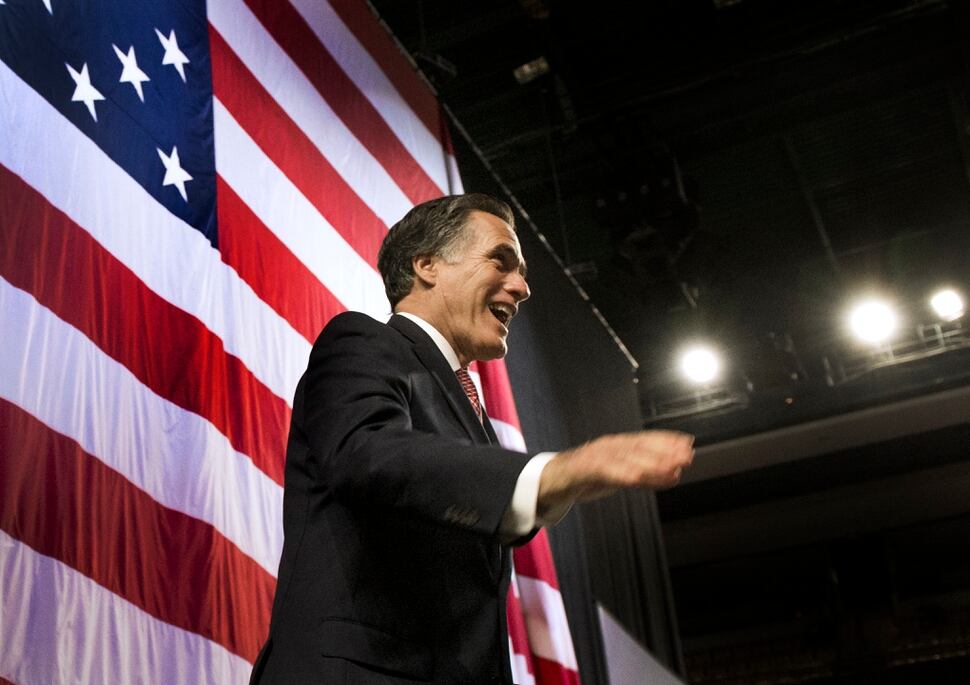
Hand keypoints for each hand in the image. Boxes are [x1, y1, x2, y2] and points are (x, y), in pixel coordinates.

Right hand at [537, 431, 693, 516]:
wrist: (547, 481)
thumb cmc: (584, 478)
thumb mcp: (617, 476)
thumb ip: (642, 475)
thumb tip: (673, 475)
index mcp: (615, 445)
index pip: (644, 440)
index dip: (666, 439)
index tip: (687, 442)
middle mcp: (607, 446)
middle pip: (639, 447)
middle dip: (664, 450)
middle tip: (686, 455)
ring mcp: (595, 456)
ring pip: (626, 458)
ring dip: (650, 463)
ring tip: (671, 469)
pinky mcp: (582, 469)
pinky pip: (605, 471)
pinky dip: (622, 474)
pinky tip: (637, 479)